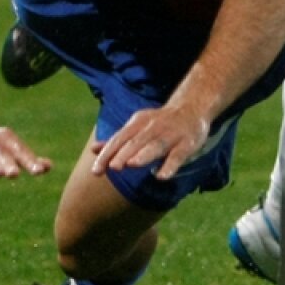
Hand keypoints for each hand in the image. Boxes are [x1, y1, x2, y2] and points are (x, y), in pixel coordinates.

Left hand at [90, 105, 209, 181]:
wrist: (191, 108)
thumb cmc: (159, 123)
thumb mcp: (137, 127)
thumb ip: (118, 140)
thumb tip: (93, 149)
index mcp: (138, 122)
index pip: (120, 139)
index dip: (108, 154)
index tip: (96, 171)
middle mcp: (153, 127)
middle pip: (136, 141)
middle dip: (124, 154)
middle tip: (113, 168)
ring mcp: (171, 134)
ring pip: (156, 145)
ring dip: (144, 154)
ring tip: (132, 164)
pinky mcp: (187, 143)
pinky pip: (178, 155)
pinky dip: (170, 165)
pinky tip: (161, 176)